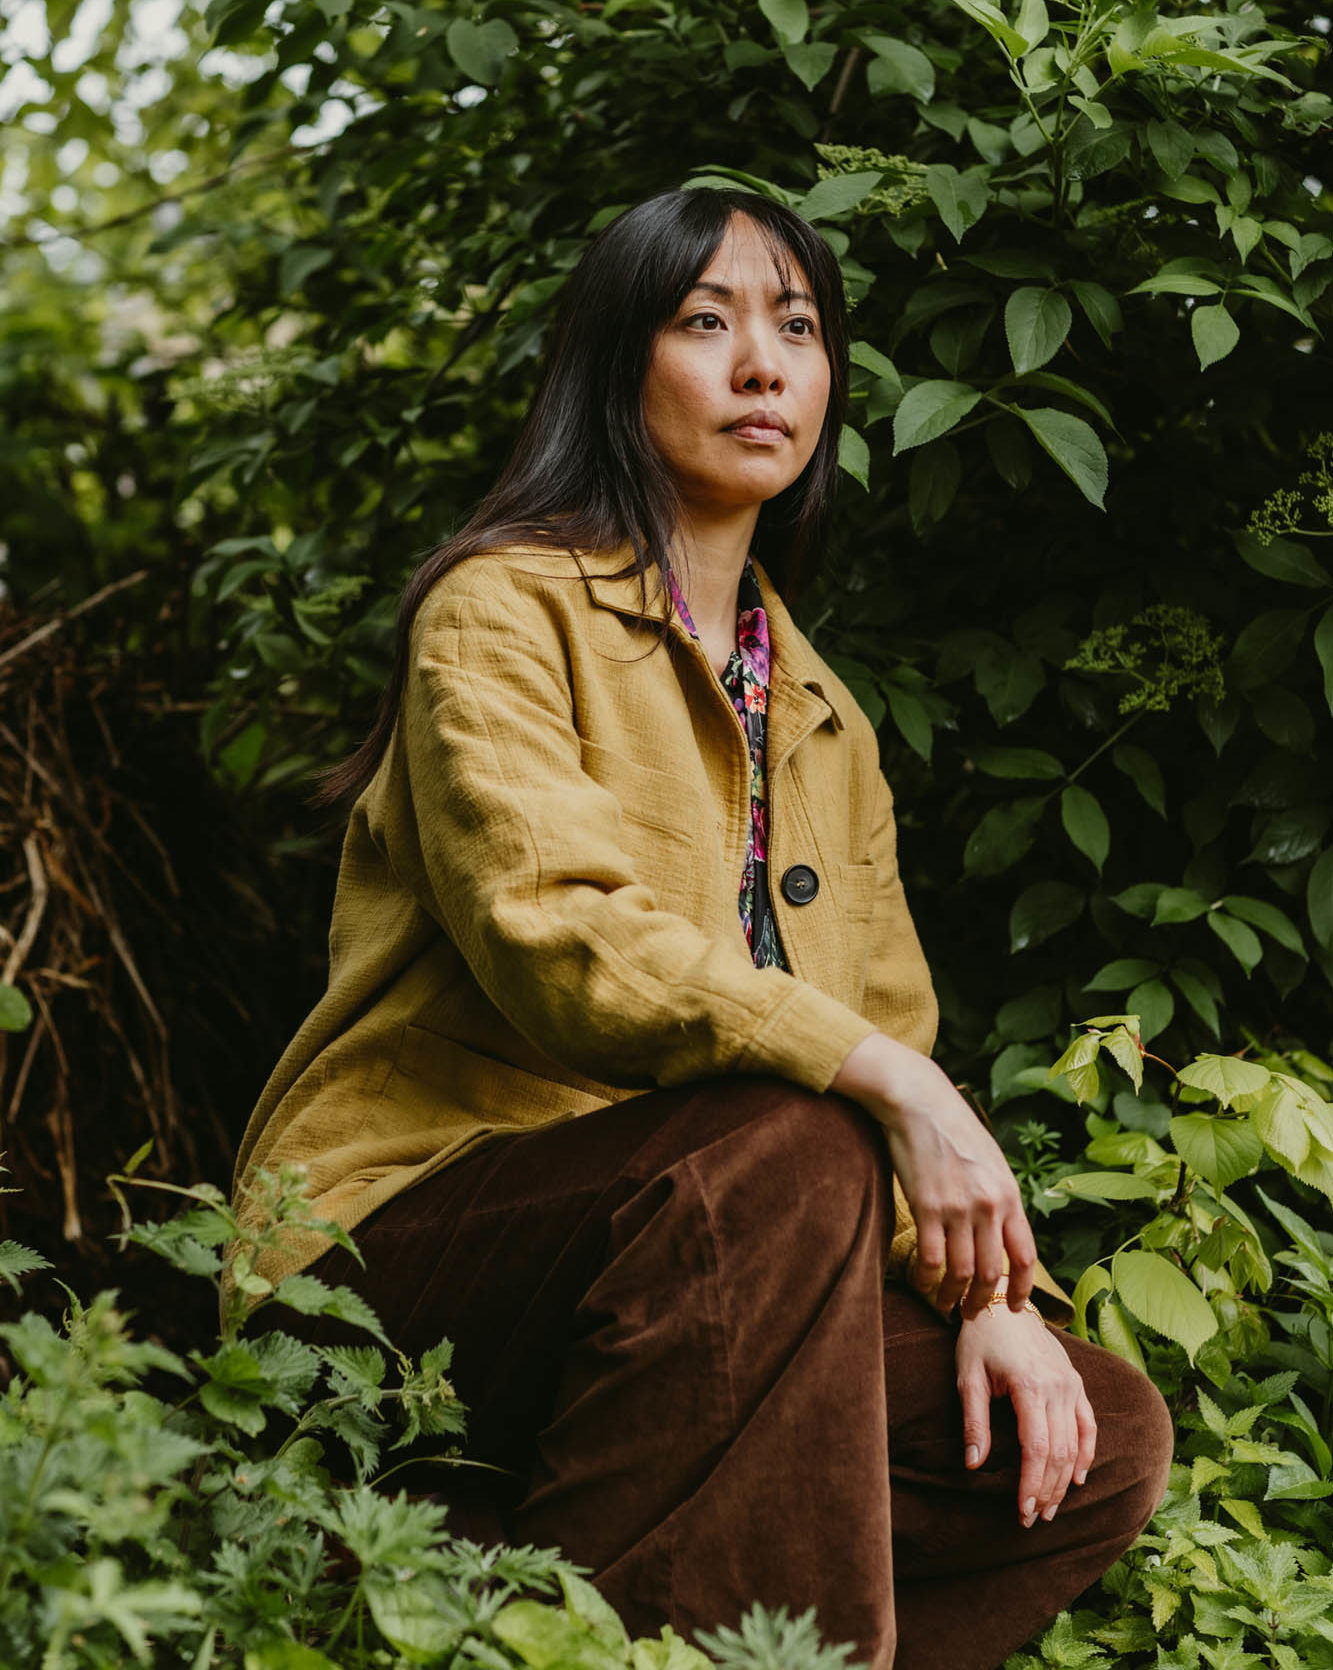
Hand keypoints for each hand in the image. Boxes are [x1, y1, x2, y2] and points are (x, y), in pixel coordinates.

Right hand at [832, 1033, 1036, 1317]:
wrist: (919, 1101)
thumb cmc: (953, 1129)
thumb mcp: (990, 1162)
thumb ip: (998, 1197)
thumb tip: (1000, 1233)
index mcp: (1009, 1195)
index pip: (1025, 1256)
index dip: (1023, 1289)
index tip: (1017, 1308)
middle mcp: (988, 1205)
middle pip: (991, 1272)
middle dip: (983, 1301)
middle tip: (973, 1314)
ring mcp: (957, 1207)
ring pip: (961, 1272)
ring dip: (953, 1297)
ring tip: (947, 1306)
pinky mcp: (925, 1206)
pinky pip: (931, 1258)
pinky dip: (927, 1278)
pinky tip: (923, 1283)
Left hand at [956, 1303, 1096, 1527]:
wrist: (1001, 1302)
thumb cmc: (979, 1339)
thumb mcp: (968, 1377)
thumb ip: (973, 1422)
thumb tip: (973, 1465)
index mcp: (1029, 1385)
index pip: (1036, 1448)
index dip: (1031, 1484)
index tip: (1023, 1512)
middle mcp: (1057, 1386)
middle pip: (1059, 1452)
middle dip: (1047, 1490)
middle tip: (1034, 1519)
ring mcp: (1070, 1383)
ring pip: (1075, 1443)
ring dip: (1065, 1479)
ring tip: (1051, 1508)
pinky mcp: (1076, 1381)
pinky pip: (1089, 1423)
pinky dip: (1087, 1452)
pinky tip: (1078, 1477)